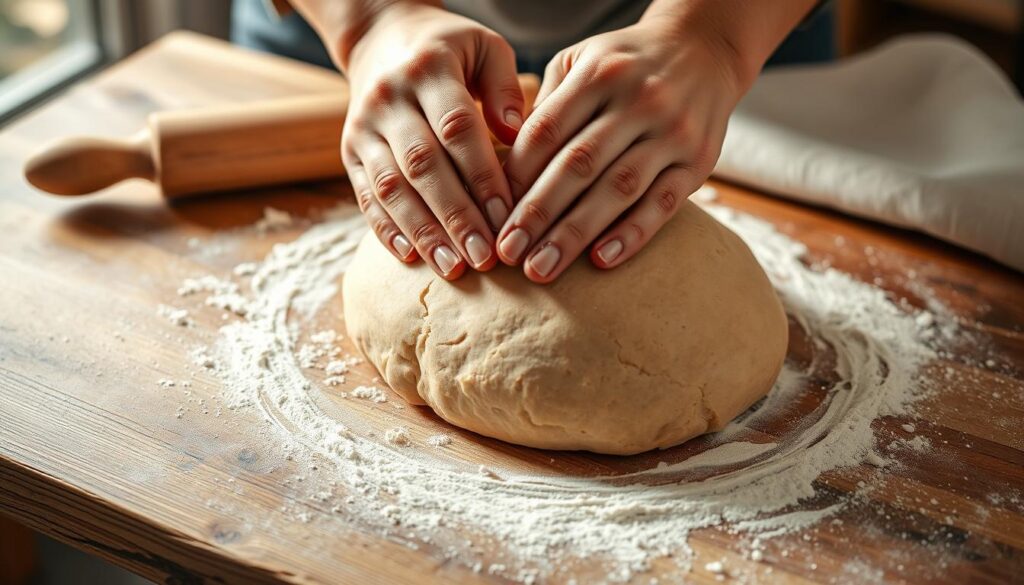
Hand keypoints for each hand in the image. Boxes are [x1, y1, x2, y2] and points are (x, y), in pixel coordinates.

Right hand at [339, 3, 524, 278]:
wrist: (381, 38)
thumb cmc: (448, 49)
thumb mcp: (483, 46)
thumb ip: (504, 84)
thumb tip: (517, 132)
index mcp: (428, 69)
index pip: (457, 128)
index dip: (482, 176)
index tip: (507, 217)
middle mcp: (389, 100)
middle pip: (422, 165)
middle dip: (454, 216)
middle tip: (484, 258)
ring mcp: (364, 128)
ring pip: (391, 187)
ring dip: (423, 232)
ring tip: (453, 269)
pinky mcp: (350, 153)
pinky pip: (366, 196)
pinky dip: (387, 230)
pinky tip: (412, 258)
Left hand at [497, 18, 743, 282]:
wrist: (706, 50)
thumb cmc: (625, 64)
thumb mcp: (582, 61)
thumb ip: (547, 106)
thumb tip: (507, 166)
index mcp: (600, 73)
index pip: (547, 130)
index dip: (515, 175)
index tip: (491, 214)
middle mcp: (639, 101)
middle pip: (578, 164)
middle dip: (537, 213)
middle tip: (507, 252)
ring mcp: (673, 133)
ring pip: (618, 189)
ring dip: (575, 233)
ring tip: (541, 268)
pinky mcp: (699, 162)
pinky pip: (664, 203)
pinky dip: (632, 233)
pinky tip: (601, 260)